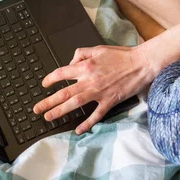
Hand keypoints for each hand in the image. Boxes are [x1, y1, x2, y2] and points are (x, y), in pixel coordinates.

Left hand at [33, 45, 156, 133]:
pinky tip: (79, 130)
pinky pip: (96, 115)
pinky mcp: (109, 101)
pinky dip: (87, 123)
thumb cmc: (122, 55)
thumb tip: (71, 61)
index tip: (43, 85)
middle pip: (64, 93)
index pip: (61, 73)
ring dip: (60, 111)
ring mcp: (99, 92)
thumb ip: (82, 53)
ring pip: (75, 104)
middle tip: (37, 109)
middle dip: (47, 102)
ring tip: (49, 117)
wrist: (141, 63)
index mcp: (86, 66)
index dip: (50, 79)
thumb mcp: (98, 48)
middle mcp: (89, 80)